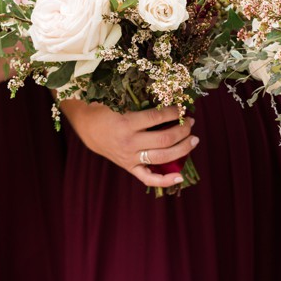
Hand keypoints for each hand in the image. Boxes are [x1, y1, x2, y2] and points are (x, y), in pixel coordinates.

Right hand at [63, 100, 198, 188]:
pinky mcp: (129, 167)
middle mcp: (129, 143)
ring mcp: (130, 158)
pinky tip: (180, 177)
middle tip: (191, 122)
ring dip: (182, 149)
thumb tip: (167, 100)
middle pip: (164, 139)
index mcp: (126, 124)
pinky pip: (148, 179)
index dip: (174, 112)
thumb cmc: (104, 111)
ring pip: (162, 158)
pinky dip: (165, 181)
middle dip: (183, 130)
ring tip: (193, 140)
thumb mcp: (118, 103)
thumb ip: (139, 103)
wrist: (87, 128)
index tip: (182, 107)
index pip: (157, 118)